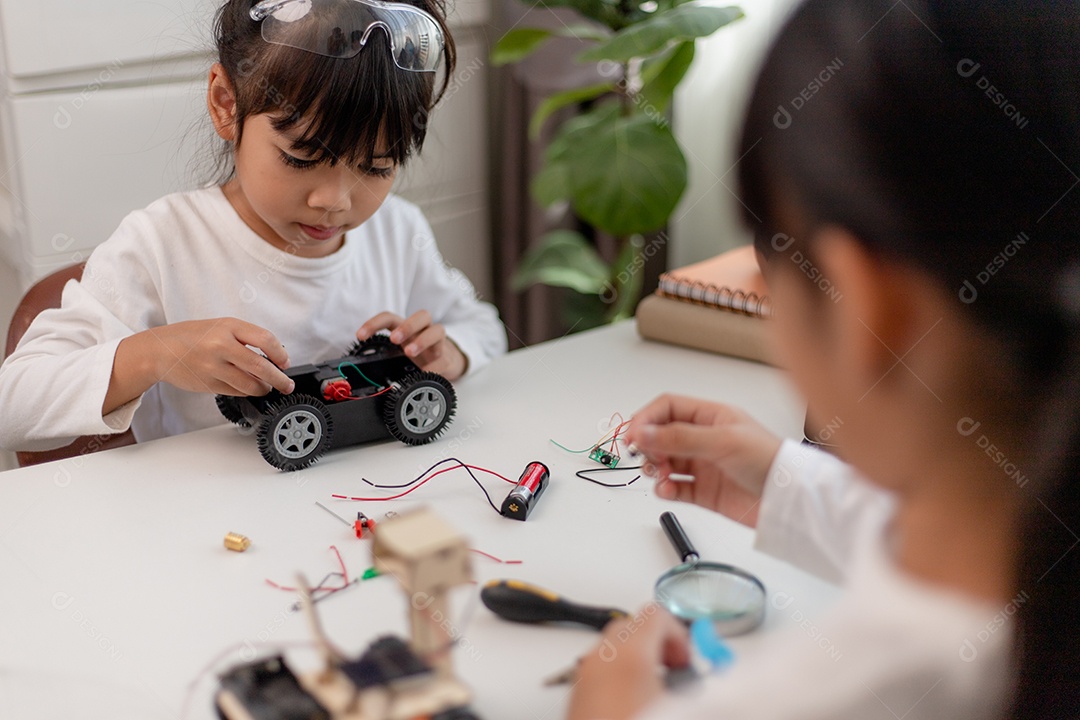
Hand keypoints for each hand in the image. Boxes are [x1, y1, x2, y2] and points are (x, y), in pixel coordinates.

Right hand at [105, 318, 292, 414]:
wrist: (158, 350)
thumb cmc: (191, 336)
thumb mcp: (220, 326)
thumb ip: (245, 338)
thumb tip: (273, 357)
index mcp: (228, 327)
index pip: (265, 339)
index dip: (280, 354)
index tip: (285, 362)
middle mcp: (221, 346)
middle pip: (261, 367)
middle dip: (279, 379)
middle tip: (287, 384)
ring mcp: (214, 367)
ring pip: (250, 385)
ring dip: (263, 388)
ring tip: (266, 387)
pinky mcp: (209, 384)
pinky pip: (236, 392)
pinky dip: (246, 392)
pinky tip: (247, 388)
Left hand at [357, 311, 467, 379]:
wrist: (443, 363)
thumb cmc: (417, 355)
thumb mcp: (398, 354)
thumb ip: (386, 358)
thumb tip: (367, 375)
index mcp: (406, 328)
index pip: (390, 318)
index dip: (374, 324)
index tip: (360, 336)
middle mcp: (423, 330)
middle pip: (422, 316)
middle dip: (407, 326)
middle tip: (394, 339)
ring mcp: (437, 342)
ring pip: (437, 330)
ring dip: (422, 340)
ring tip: (410, 352)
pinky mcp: (446, 357)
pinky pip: (443, 358)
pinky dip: (434, 365)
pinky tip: (425, 373)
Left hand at [567, 606, 689, 719]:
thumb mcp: (676, 706)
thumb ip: (691, 681)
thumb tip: (699, 678)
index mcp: (630, 653)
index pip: (656, 613)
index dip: (679, 632)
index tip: (687, 657)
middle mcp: (602, 656)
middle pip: (633, 624)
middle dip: (658, 642)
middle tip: (675, 667)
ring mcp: (586, 672)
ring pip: (615, 643)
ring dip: (639, 655)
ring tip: (656, 685)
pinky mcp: (577, 689)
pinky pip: (601, 663)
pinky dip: (620, 669)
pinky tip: (634, 697)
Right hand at [624, 395, 782, 526]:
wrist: (788, 501)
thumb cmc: (769, 461)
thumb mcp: (722, 441)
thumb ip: (679, 438)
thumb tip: (644, 432)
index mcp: (711, 416)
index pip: (668, 408)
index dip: (647, 418)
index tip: (633, 435)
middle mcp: (704, 438)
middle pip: (661, 435)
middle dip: (648, 445)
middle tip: (646, 456)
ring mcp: (703, 465)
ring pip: (663, 461)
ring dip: (654, 468)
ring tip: (660, 474)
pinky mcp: (703, 491)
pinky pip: (673, 487)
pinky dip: (664, 489)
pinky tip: (668, 489)